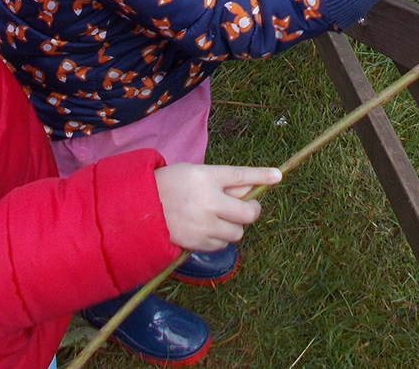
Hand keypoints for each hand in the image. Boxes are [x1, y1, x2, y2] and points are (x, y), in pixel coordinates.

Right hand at [153, 163, 280, 252]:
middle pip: (248, 212)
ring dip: (235, 226)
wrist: (140, 209)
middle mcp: (208, 200)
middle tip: (248, 207)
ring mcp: (204, 224)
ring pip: (237, 232)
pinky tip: (208, 229)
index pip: (241, 176)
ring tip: (221, 218)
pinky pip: (222, 244)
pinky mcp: (198, 243)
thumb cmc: (170, 186)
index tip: (278, 176)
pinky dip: (221, 238)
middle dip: (252, 210)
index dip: (261, 176)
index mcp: (206, 177)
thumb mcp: (195, 173)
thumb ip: (222, 181)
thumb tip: (249, 190)